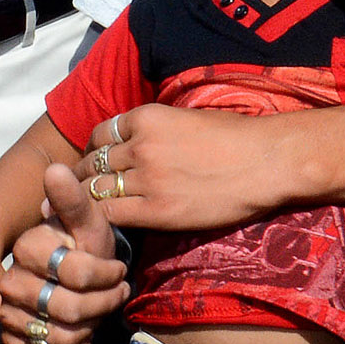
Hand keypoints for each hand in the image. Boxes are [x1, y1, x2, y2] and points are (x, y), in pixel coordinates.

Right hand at [0, 161, 128, 343]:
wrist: (78, 272)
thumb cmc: (86, 243)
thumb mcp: (88, 218)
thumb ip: (72, 198)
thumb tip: (54, 170)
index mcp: (26, 248)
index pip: (75, 272)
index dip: (106, 276)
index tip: (119, 272)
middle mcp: (10, 282)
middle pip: (68, 309)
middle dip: (102, 305)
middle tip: (114, 294)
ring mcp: (9, 315)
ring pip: (61, 336)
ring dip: (92, 327)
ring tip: (99, 311)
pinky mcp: (16, 342)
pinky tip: (86, 334)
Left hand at [64, 103, 292, 233]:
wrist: (267, 162)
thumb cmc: (236, 137)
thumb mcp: (186, 118)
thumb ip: (155, 129)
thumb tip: (135, 141)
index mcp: (147, 118)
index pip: (100, 134)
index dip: (93, 150)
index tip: (94, 162)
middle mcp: (140, 146)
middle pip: (91, 162)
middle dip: (81, 176)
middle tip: (77, 190)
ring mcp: (147, 179)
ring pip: (95, 189)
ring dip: (87, 200)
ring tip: (83, 211)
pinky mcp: (158, 211)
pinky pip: (112, 215)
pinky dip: (103, 220)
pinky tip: (104, 226)